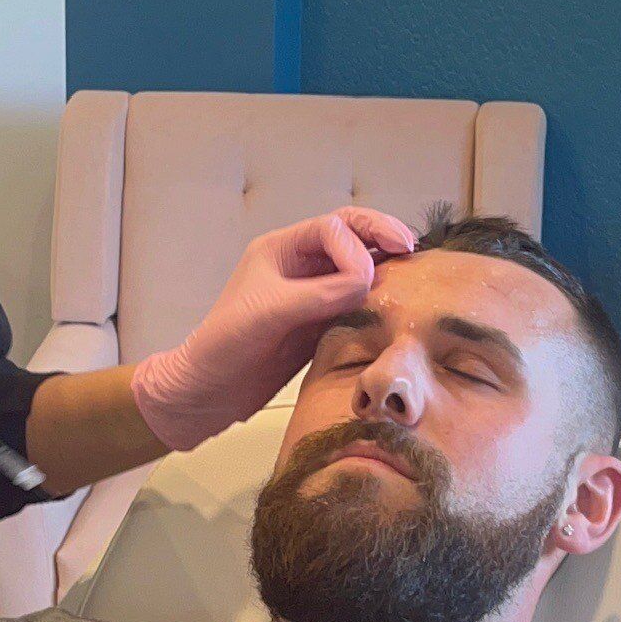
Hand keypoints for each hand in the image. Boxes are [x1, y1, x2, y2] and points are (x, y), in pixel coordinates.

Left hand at [131, 207, 415, 452]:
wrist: (208, 392)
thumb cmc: (223, 346)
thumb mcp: (268, 313)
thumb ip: (318, 294)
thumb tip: (366, 280)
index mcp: (281, 250)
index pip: (332, 228)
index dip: (356, 245)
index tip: (365, 277)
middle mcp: (299, 266)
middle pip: (351, 237)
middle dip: (382, 237)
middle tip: (411, 246)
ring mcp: (312, 295)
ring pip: (358, 270)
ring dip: (385, 268)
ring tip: (413, 274)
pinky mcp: (319, 325)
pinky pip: (356, 303)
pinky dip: (378, 301)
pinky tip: (395, 307)